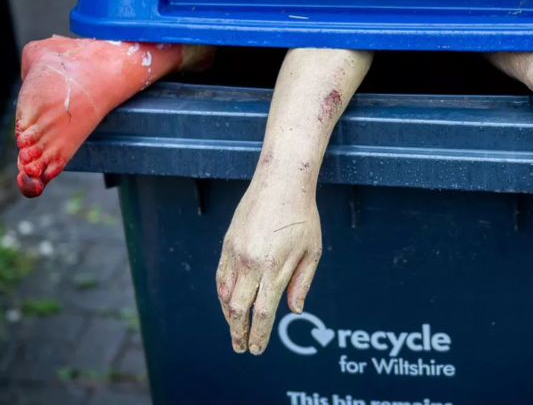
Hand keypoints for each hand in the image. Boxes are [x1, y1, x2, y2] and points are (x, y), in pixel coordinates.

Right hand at [215, 181, 321, 354]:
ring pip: (225, 295)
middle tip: (241, 348)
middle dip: (238, 333)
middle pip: (238, 309)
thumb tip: (295, 311)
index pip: (262, 312)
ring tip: (235, 330)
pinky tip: (228, 304)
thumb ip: (302, 283)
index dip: (259, 335)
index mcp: (275, 268)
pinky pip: (220, 277)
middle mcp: (251, 263)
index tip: (257, 349)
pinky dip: (223, 295)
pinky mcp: (227, 243)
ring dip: (228, 317)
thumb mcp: (312, 251)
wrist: (281, 182)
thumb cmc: (303, 217)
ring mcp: (236, 253)